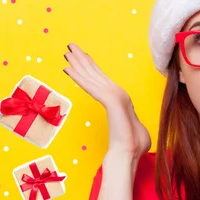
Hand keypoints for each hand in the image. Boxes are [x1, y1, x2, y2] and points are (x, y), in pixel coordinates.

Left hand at [63, 43, 151, 157]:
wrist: (129, 152)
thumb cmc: (131, 145)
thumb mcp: (128, 130)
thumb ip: (125, 124)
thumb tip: (126, 133)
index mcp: (121, 99)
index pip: (103, 80)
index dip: (92, 67)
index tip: (83, 57)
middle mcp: (118, 93)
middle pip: (96, 73)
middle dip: (83, 59)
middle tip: (71, 46)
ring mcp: (114, 95)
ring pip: (92, 76)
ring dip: (78, 62)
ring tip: (68, 50)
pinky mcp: (110, 100)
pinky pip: (90, 86)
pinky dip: (78, 77)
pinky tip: (67, 69)